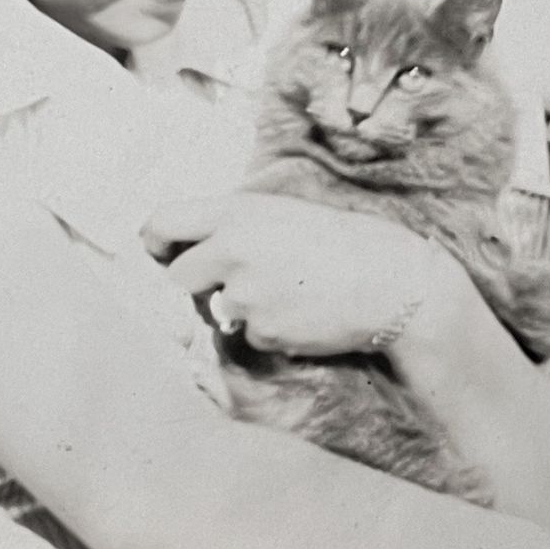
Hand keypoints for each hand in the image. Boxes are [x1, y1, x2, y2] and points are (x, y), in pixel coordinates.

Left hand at [141, 192, 434, 356]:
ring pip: (219, 309)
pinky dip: (271, 330)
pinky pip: (250, 335)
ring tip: (292, 291)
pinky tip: (305, 313)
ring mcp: (245, 293)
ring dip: (244, 308)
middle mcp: (231, 250)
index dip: (156, 243)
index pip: (162, 222)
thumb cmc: (340, 241)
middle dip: (197, 286)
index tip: (164, 254)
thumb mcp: (280, 215)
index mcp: (235, 213)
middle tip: (236, 281)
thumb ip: (232, 228)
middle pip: (178, 277)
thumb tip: (189, 252)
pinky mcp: (263, 330)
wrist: (393, 281)